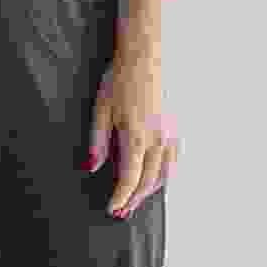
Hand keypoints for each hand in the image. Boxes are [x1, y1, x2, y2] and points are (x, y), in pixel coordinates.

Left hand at [84, 53, 179, 216]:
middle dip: (134, 199)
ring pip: (165, 174)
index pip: (130, 179)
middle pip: (148, 181)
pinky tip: (157, 176)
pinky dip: (166, 175)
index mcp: (137, 137)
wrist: (144, 55)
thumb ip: (97, 141)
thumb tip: (92, 167)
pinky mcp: (175, 126)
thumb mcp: (101, 108)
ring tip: (136, 198)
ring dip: (151, 190)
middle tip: (121, 211)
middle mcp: (158, 140)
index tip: (112, 209)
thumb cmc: (120, 79)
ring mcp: (170, 133)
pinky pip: (174, 160)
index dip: (120, 197)